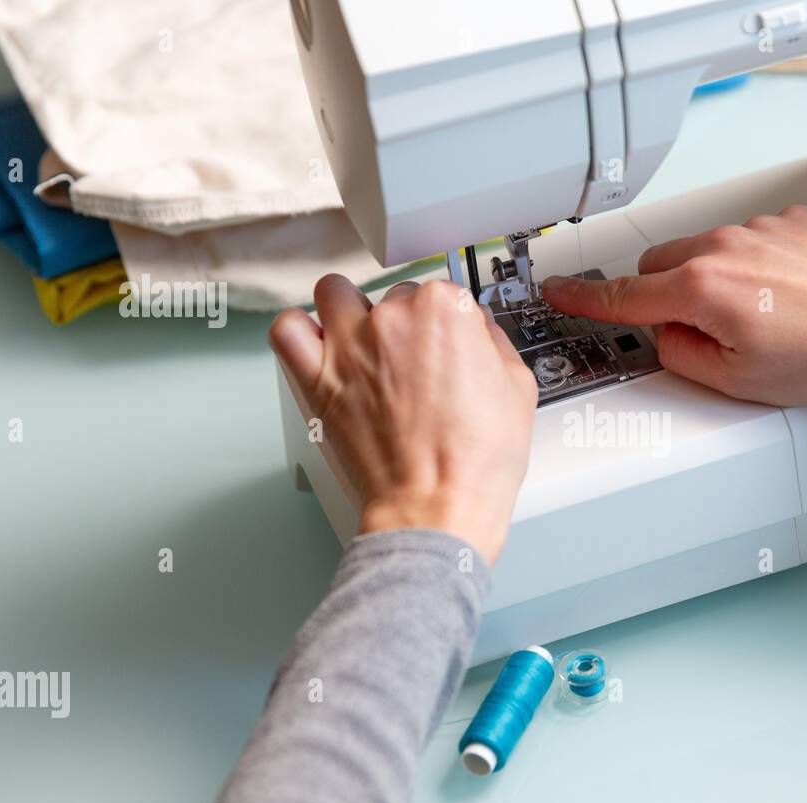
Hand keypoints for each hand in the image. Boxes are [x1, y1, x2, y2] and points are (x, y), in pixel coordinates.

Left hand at [269, 275, 537, 564]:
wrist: (438, 507)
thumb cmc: (476, 461)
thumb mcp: (518, 388)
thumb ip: (496, 342)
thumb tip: (481, 331)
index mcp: (445, 310)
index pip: (445, 291)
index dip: (452, 323)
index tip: (451, 345)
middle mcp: (393, 318)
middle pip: (395, 296)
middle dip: (408, 324)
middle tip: (418, 364)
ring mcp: (350, 346)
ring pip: (335, 294)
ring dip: (350, 310)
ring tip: (366, 340)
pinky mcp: (318, 378)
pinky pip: (287, 330)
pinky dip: (299, 331)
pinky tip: (319, 346)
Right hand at [541, 205, 806, 405]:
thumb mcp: (740, 382)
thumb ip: (684, 358)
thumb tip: (671, 340)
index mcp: (702, 289)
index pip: (624, 295)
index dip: (584, 298)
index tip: (559, 292)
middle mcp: (725, 246)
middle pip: (661, 267)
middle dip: (668, 297)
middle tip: (706, 334)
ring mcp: (761, 227)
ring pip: (707, 251)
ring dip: (716, 282)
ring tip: (767, 320)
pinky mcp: (793, 218)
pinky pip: (751, 239)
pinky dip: (756, 266)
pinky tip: (793, 297)